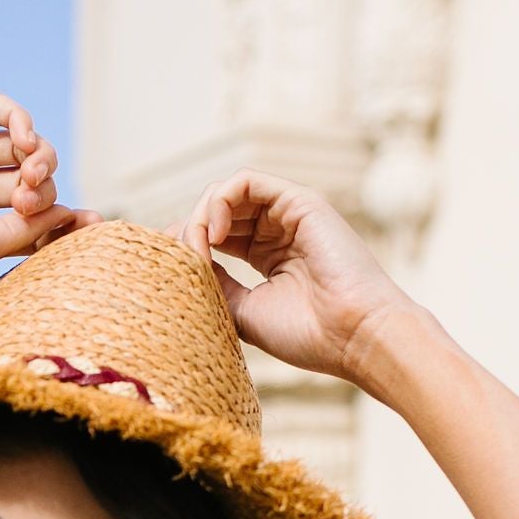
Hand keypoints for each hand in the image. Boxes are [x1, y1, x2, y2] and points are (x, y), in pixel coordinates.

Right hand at [0, 95, 94, 274]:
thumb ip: (24, 234)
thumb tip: (67, 215)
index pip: (33, 218)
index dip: (64, 218)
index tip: (93, 222)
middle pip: (33, 182)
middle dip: (43, 187)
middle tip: (25, 195)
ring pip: (23, 145)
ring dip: (40, 155)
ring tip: (29, 166)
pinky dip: (22, 119)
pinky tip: (23, 137)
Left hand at [175, 173, 414, 382]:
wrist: (353, 336)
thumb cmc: (308, 334)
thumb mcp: (243, 310)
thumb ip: (214, 282)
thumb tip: (180, 262)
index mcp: (267, 255)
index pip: (216, 234)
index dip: (185, 245)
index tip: (165, 271)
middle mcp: (278, 230)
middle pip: (218, 211)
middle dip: (188, 231)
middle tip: (176, 261)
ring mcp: (289, 213)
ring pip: (227, 193)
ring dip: (200, 216)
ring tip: (196, 249)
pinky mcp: (298, 200)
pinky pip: (245, 181)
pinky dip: (219, 201)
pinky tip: (212, 234)